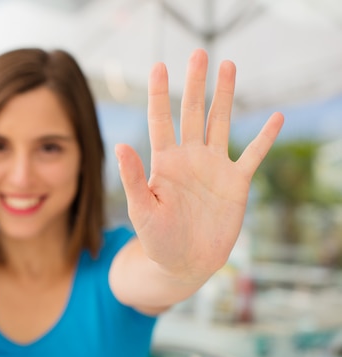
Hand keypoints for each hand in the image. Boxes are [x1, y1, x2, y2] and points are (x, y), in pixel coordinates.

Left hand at [115, 49, 283, 279]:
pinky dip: (265, 138)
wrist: (185, 263)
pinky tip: (276, 118)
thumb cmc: (157, 239)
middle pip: (192, 112)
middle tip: (199, 53)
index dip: (160, 93)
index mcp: (164, 162)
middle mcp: (189, 158)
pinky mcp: (236, 183)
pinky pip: (253, 155)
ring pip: (220, 123)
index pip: (161, 120)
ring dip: (225, 97)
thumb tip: (121, 145)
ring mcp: (213, 167)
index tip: (158, 67)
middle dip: (195, 83)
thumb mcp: (141, 210)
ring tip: (228, 66)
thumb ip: (133, 178)